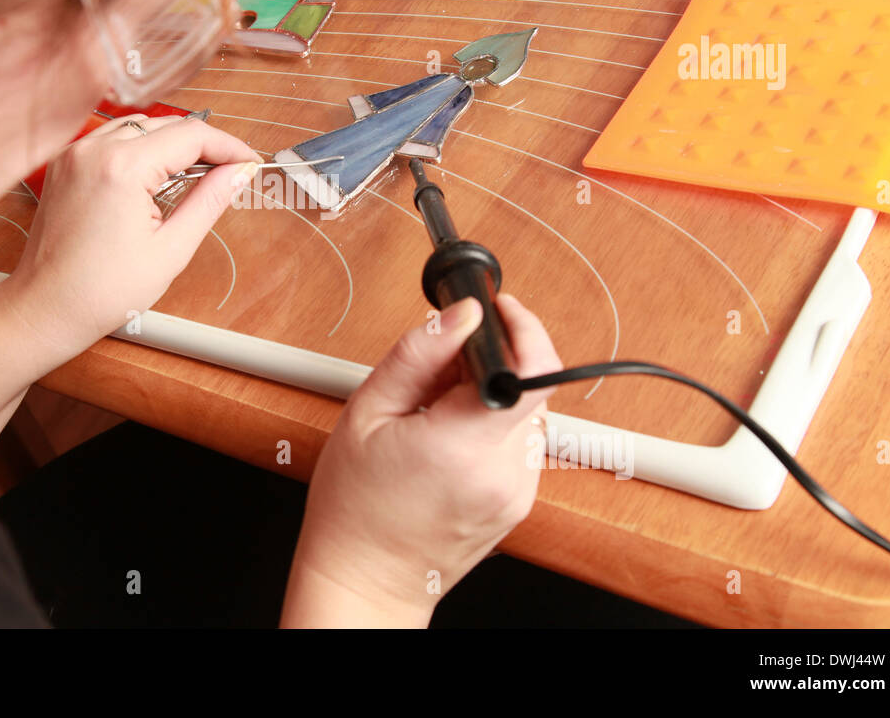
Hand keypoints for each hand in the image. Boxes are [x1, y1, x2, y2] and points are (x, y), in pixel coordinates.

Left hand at [1, 113, 258, 357]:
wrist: (44, 309)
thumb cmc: (100, 292)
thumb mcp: (171, 249)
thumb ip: (209, 202)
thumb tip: (240, 173)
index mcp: (122, 167)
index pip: (191, 135)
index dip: (229, 146)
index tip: (250, 163)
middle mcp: (94, 149)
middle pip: (167, 125)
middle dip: (204, 145)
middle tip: (231, 173)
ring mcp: (75, 153)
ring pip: (140, 127)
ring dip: (172, 145)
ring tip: (196, 177)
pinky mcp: (65, 164)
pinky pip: (113, 140)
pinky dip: (141, 150)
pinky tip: (157, 179)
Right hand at [282, 293, 561, 626]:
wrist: (365, 578)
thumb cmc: (354, 507)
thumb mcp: (368, 413)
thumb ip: (419, 354)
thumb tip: (460, 315)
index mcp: (464, 447)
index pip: (530, 370)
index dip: (522, 328)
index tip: (497, 311)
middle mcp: (504, 473)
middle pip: (534, 386)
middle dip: (497, 362)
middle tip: (444, 370)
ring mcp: (519, 492)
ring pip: (530, 412)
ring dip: (496, 396)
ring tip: (441, 411)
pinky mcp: (520, 502)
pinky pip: (523, 443)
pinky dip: (495, 427)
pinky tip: (452, 438)